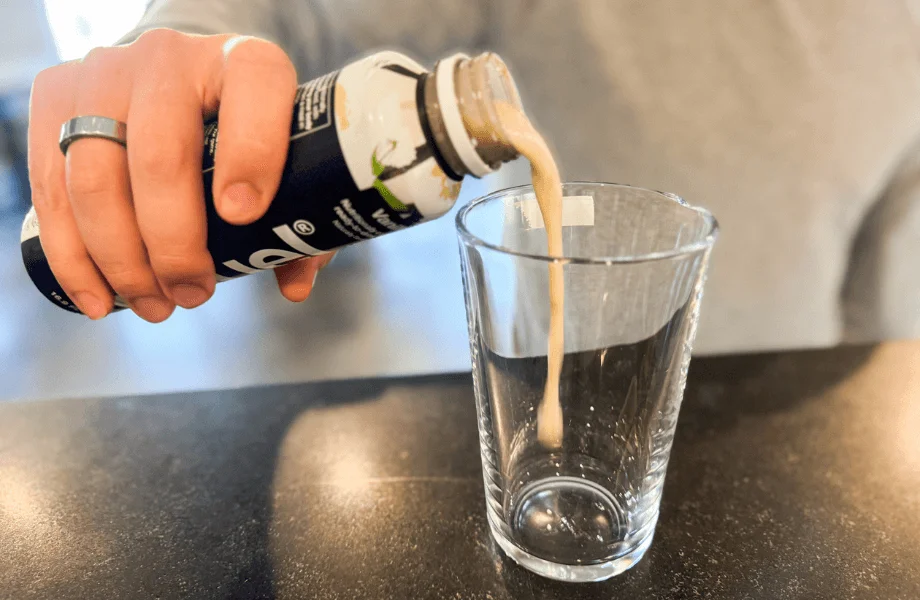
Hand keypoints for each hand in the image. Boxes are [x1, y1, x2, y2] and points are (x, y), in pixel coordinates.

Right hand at [28, 29, 328, 321]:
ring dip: (123, 262)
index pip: (254, 91)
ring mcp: (105, 74)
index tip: (243, 216)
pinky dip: (74, 257)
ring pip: (96, 181)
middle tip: (194, 295)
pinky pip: (53, 188)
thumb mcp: (281, 153)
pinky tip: (100, 299)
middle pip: (159, 156)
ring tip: (155, 305)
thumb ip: (300, 215)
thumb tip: (294, 284)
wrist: (173, 76)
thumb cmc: (240, 129)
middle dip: (174, 244)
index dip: (251, 155)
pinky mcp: (56, 98)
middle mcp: (170, 58)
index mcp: (243, 61)